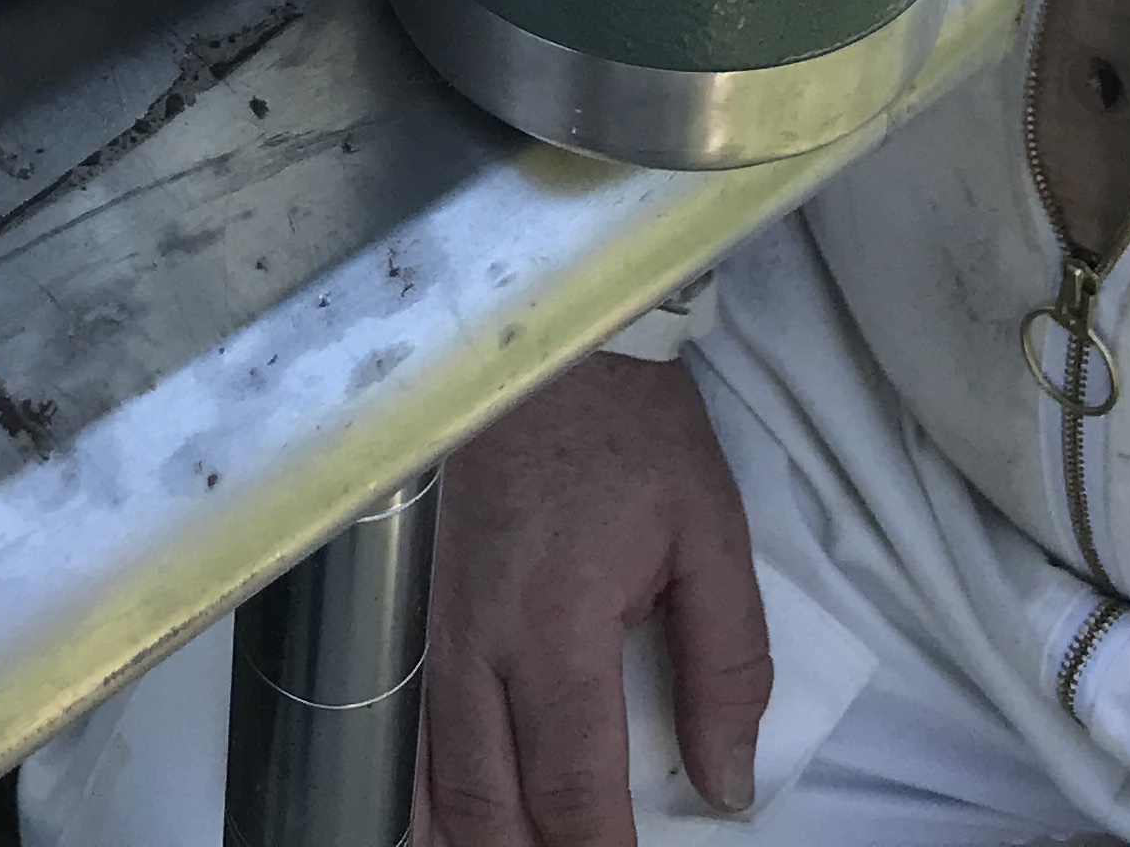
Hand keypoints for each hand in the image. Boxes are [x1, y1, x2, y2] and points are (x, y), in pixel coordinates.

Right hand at [425, 350, 771, 846]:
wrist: (538, 333)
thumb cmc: (631, 430)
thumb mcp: (712, 535)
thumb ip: (729, 669)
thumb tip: (729, 784)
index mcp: (558, 627)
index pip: (573, 794)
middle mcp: (477, 642)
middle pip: (490, 810)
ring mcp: (430, 628)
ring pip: (433, 784)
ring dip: (472, 843)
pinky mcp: (409, 609)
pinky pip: (401, 730)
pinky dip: (418, 796)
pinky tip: (438, 828)